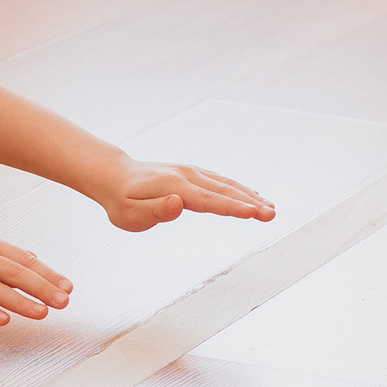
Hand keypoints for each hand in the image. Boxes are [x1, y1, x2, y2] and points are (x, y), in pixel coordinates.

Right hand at [0, 228, 70, 326]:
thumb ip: (5, 253)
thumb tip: (34, 258)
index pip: (23, 260)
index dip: (47, 274)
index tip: (67, 288)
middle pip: (13, 273)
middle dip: (40, 288)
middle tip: (62, 301)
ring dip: (19, 301)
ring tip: (41, 313)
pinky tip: (3, 320)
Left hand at [101, 160, 275, 233]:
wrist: (114, 176)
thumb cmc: (121, 200)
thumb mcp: (130, 214)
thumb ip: (156, 211)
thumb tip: (178, 204)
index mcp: (173, 187)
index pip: (208, 200)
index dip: (233, 208)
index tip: (254, 213)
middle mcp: (185, 175)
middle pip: (223, 190)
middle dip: (250, 203)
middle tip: (273, 214)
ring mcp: (190, 172)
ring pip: (225, 184)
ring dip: (250, 195)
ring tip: (271, 208)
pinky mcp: (192, 173)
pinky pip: (220, 181)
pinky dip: (239, 189)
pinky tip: (253, 197)